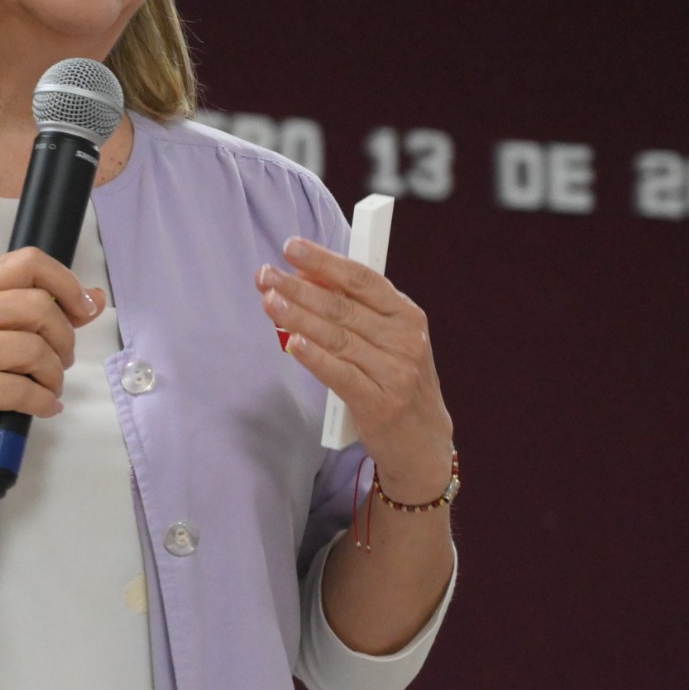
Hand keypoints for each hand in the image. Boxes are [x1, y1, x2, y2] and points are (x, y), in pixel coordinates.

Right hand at [0, 247, 107, 466]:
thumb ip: (29, 313)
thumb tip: (94, 299)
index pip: (30, 262)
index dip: (68, 283)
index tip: (83, 310)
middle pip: (41, 307)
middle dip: (65, 340)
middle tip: (62, 362)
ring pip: (37, 350)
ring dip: (55, 377)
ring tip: (48, 388)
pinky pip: (25, 390)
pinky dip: (44, 403)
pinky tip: (42, 407)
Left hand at [259, 238, 453, 499]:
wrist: (423, 442)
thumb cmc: (397, 380)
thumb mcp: (389, 340)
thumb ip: (355, 309)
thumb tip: (306, 276)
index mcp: (408, 316)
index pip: (363, 279)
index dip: (325, 260)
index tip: (292, 247)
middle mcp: (404, 340)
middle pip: (343, 306)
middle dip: (299, 287)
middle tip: (266, 275)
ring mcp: (394, 373)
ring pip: (337, 337)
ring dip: (298, 316)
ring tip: (269, 301)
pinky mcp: (379, 404)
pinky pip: (340, 374)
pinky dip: (314, 356)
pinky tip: (292, 342)